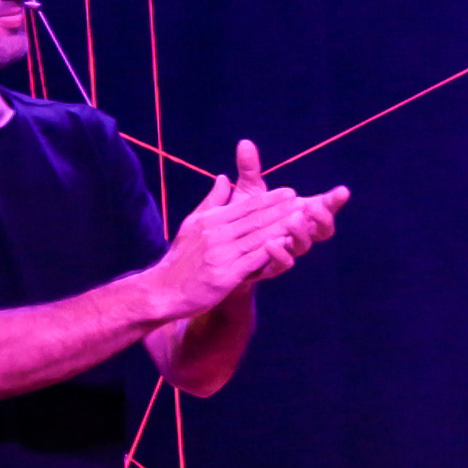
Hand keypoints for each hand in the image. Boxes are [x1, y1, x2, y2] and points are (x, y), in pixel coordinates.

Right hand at [158, 138, 321, 315]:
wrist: (164, 290)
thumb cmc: (181, 258)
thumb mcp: (192, 224)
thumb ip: (211, 202)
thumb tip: (222, 177)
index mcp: (210, 220)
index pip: (245, 206)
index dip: (269, 199)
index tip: (289, 192)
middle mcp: (216, 234)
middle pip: (255, 219)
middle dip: (281, 210)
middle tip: (303, 201)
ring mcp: (221, 254)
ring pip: (257, 237)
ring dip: (281, 227)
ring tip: (301, 219)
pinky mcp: (225, 275)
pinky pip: (252, 260)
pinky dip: (270, 251)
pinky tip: (286, 245)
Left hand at [224, 137, 350, 280]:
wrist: (225, 253)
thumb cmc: (243, 219)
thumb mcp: (247, 192)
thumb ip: (250, 170)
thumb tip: (244, 142)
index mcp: (300, 214)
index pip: (323, 206)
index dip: (334, 200)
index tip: (343, 191)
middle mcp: (299, 233)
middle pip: (323, 229)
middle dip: (323, 218)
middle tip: (314, 206)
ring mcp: (288, 250)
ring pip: (304, 245)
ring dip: (301, 233)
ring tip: (293, 220)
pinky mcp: (273, 266)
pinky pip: (283, 264)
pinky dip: (280, 254)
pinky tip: (271, 243)